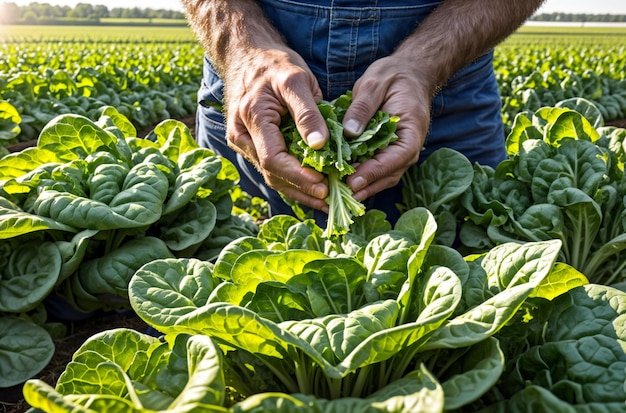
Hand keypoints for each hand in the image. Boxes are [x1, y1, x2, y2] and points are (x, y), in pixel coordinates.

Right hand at [223, 48, 330, 210]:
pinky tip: (312, 187)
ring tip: (325, 200)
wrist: (248, 56)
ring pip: (271, 176)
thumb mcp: (296, 80)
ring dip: (298, 191)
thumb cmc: (274, 64)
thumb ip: (308, 113)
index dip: (299, 176)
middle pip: (272, 174)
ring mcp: (244, 143)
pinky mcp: (252, 146)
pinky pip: (272, 168)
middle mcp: (242, 135)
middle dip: (302, 190)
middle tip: (331, 199)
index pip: (274, 159)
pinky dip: (293, 180)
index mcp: (252, 117)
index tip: (324, 185)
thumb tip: (320, 146)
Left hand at [342, 55, 432, 200]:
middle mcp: (407, 148)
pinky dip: (359, 178)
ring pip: (381, 177)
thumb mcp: (374, 83)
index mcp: (411, 131)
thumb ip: (362, 107)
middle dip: (364, 186)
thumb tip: (349, 132)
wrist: (407, 74)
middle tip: (338, 193)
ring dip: (361, 187)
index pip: (395, 158)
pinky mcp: (386, 153)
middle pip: (388, 175)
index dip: (374, 172)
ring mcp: (397, 153)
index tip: (353, 181)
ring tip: (336, 193)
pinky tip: (339, 182)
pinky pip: (374, 170)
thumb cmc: (393, 76)